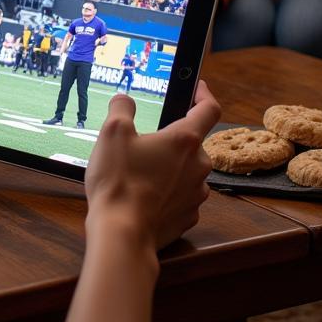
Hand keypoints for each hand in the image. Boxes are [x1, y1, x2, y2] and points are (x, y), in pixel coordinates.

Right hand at [84, 81, 219, 252]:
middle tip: (146, 141)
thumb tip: (124, 100)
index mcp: (184, 140)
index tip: (197, 88)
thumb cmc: (119, 181)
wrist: (122, 233)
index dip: (204, 94)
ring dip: (171, 167)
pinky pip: (182, 195)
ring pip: (187, 170)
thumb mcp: (112, 132)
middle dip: (172, 139)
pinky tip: (146, 195)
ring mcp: (196, 193)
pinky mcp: (188, 216)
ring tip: (141, 171)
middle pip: (192, 143)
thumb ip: (122, 108)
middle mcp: (198, 165)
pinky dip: (168, 191)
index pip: (209, 109)